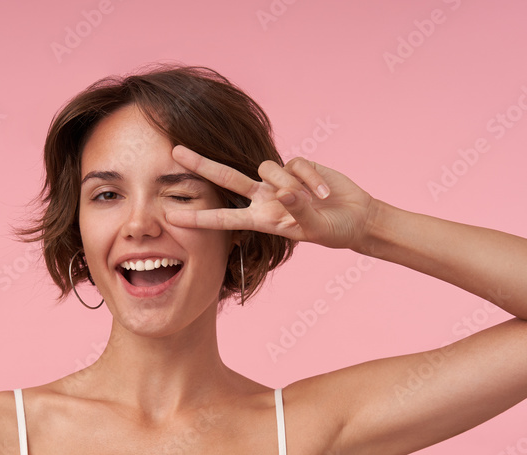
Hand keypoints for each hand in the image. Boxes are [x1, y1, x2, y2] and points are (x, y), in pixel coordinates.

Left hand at [166, 145, 375, 251]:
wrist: (355, 219)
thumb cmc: (331, 231)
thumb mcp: (313, 229)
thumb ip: (298, 211)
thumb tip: (284, 192)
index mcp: (261, 220)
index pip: (222, 219)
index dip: (197, 217)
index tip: (170, 215)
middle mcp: (264, 198)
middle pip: (226, 178)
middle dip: (201, 165)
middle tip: (174, 152)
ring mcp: (279, 180)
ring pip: (268, 169)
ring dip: (292, 185)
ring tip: (315, 201)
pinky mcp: (298, 165)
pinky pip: (296, 165)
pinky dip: (311, 180)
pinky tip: (324, 193)